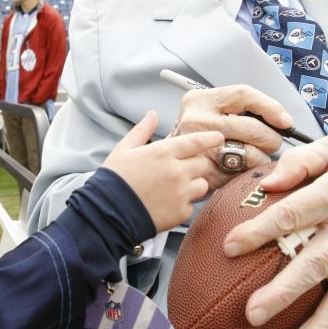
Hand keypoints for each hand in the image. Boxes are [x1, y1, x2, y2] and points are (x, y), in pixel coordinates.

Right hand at [104, 111, 223, 232]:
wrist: (108, 213)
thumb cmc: (115, 180)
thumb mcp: (124, 149)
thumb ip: (142, 130)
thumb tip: (152, 115)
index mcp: (164, 152)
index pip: (197, 141)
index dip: (211, 138)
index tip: (219, 137)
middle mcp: (177, 171)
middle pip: (202, 163)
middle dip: (195, 164)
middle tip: (181, 169)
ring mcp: (181, 193)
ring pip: (202, 185)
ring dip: (194, 184)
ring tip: (175, 188)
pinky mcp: (181, 213)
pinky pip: (192, 205)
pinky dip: (183, 204)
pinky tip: (167, 203)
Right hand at [169, 84, 291, 190]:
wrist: (163, 167)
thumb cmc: (194, 140)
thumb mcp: (206, 113)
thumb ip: (237, 110)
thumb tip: (282, 120)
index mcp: (198, 100)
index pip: (243, 94)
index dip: (270, 107)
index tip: (286, 121)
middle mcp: (196, 121)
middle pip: (253, 127)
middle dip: (271, 139)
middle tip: (271, 144)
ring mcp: (198, 149)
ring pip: (251, 154)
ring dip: (260, 160)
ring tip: (251, 159)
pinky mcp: (204, 173)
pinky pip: (242, 174)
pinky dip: (247, 174)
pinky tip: (239, 171)